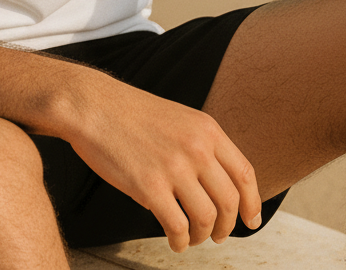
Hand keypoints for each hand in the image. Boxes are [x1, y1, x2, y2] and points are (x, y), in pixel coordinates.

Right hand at [67, 76, 261, 252]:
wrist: (92, 105)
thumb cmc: (130, 113)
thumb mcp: (178, 118)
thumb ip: (201, 144)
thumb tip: (219, 182)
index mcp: (206, 129)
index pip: (244, 173)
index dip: (252, 203)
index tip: (251, 220)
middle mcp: (196, 148)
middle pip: (229, 202)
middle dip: (226, 226)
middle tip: (217, 236)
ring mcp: (174, 168)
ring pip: (205, 219)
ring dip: (200, 236)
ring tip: (189, 237)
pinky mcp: (149, 187)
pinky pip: (177, 227)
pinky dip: (179, 241)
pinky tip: (173, 241)